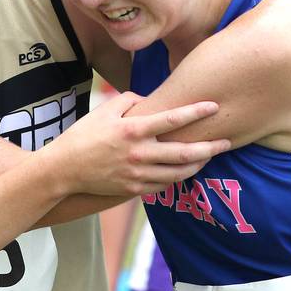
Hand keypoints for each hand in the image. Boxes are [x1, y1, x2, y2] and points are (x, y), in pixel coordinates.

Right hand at [55, 92, 229, 196]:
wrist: (64, 170)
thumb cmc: (83, 136)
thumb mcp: (104, 110)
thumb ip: (130, 100)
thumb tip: (150, 100)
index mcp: (132, 130)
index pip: (172, 119)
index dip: (196, 112)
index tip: (214, 106)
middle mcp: (139, 154)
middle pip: (184, 152)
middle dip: (209, 147)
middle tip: (226, 141)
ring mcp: (138, 174)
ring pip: (179, 173)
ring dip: (198, 164)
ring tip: (209, 155)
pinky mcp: (135, 189)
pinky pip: (165, 184)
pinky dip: (179, 177)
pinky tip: (187, 170)